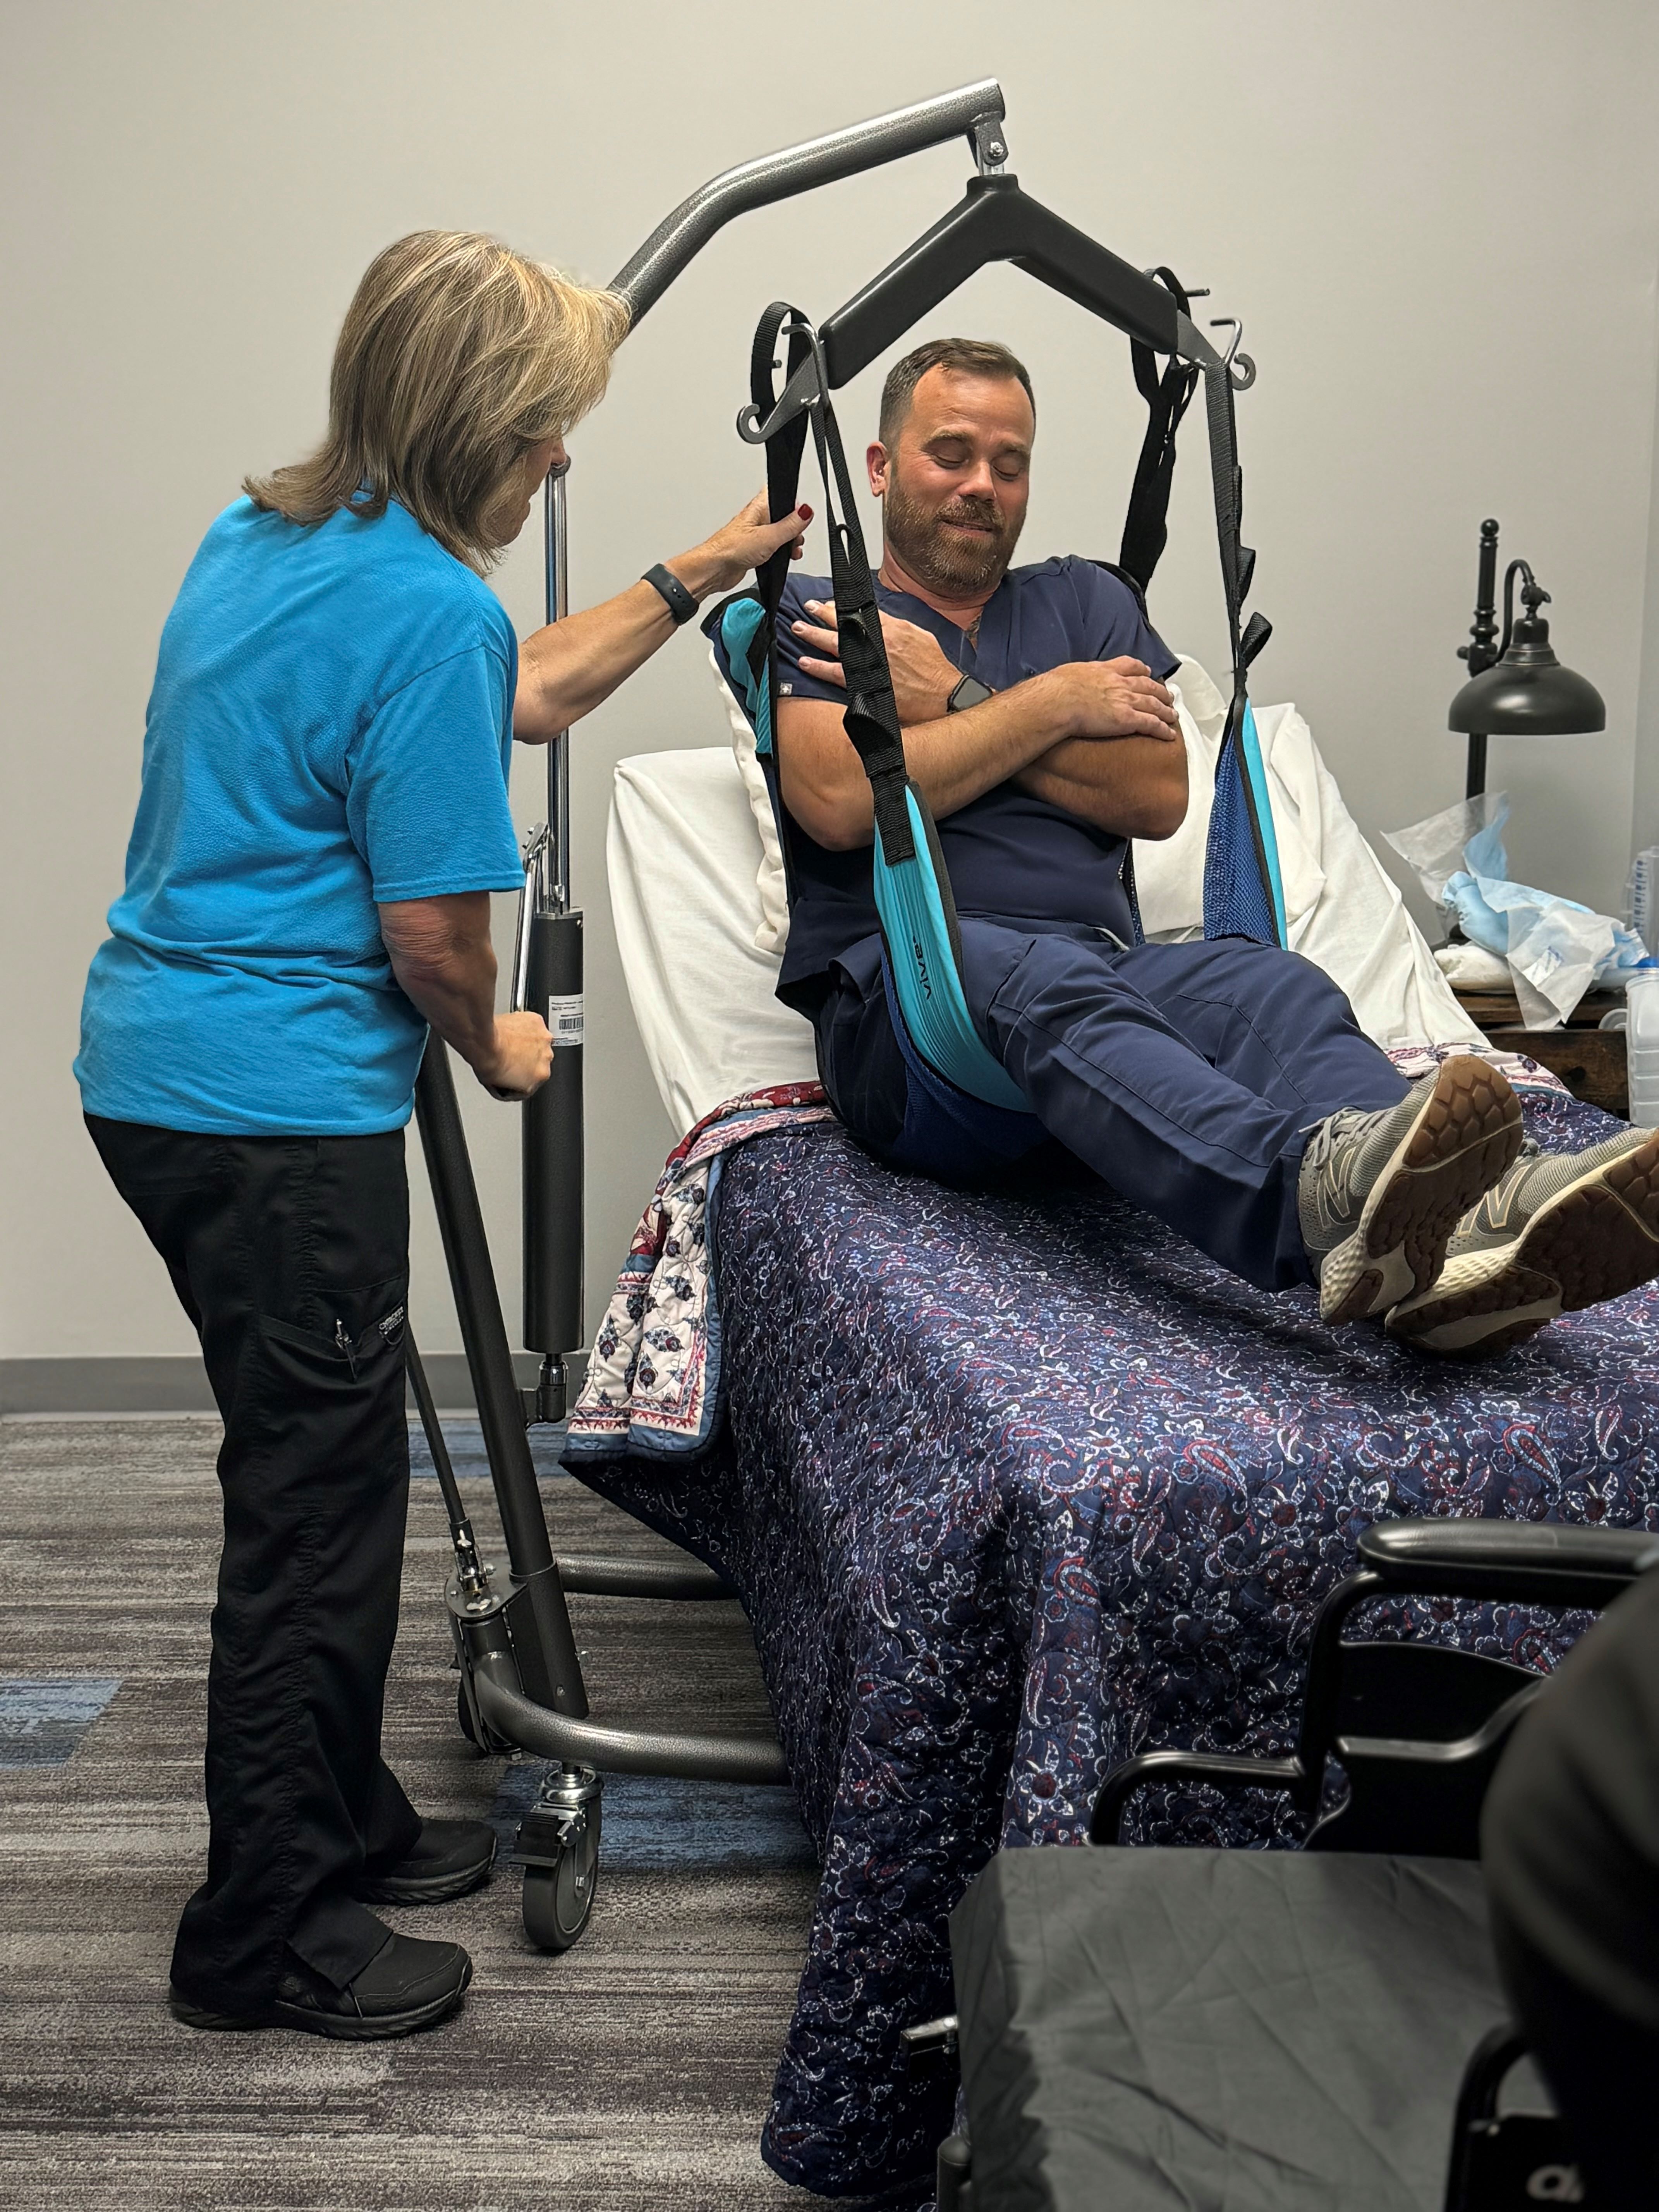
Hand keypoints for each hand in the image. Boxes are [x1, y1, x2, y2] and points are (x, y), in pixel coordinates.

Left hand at [477, 1011, 552, 1098]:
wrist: (482, 1040)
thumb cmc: (487, 1061)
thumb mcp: (498, 1085)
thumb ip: (514, 1084)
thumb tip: (511, 1081)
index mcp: (541, 1076)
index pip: (534, 1080)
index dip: (521, 1077)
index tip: (513, 1074)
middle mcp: (547, 1057)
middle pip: (537, 1060)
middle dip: (525, 1060)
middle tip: (509, 1057)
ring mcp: (544, 1038)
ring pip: (537, 1043)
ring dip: (526, 1043)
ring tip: (508, 1043)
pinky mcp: (537, 1021)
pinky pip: (532, 1027)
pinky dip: (523, 1028)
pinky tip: (510, 1032)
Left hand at [675, 491, 809, 600]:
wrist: (714, 569)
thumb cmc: (731, 549)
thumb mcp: (769, 537)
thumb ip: (790, 525)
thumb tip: (806, 512)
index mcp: (760, 507)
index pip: (780, 493)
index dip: (794, 501)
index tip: (803, 515)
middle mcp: (757, 518)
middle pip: (784, 516)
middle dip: (795, 527)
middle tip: (796, 537)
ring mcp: (756, 534)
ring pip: (779, 533)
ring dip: (788, 542)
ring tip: (791, 550)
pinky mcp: (754, 549)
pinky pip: (773, 547)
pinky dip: (780, 552)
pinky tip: (781, 558)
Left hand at [792, 600, 960, 725]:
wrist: (942, 695)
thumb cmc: (934, 669)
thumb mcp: (919, 637)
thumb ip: (897, 627)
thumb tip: (882, 621)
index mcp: (891, 629)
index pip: (861, 612)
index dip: (842, 607)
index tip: (830, 603)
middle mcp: (876, 642)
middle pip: (843, 624)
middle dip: (823, 614)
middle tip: (808, 608)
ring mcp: (868, 663)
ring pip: (834, 645)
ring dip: (813, 636)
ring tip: (798, 629)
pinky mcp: (864, 683)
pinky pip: (834, 673)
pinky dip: (818, 667)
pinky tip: (805, 662)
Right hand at [1042, 657, 1181, 742]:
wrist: (1058, 701)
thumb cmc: (1057, 689)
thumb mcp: (1070, 673)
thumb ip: (1078, 676)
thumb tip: (1071, 681)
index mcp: (1106, 670)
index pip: (1131, 666)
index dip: (1142, 670)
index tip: (1148, 673)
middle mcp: (1120, 683)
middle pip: (1148, 685)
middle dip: (1160, 691)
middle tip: (1168, 696)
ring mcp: (1126, 700)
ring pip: (1154, 704)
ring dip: (1166, 710)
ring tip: (1172, 715)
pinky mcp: (1127, 719)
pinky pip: (1151, 724)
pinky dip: (1163, 729)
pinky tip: (1169, 734)